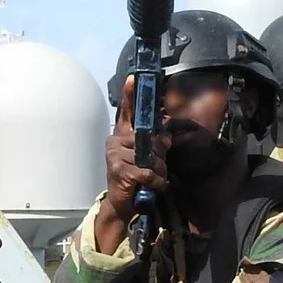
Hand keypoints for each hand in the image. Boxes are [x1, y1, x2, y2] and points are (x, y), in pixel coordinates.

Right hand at [99, 80, 168, 253]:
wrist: (122, 204)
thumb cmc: (136, 178)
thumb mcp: (147, 157)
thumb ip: (156, 143)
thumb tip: (167, 137)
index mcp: (123, 134)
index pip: (127, 110)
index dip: (130, 94)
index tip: (133, 78)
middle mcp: (116, 140)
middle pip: (150, 136)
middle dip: (161, 153)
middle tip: (158, 166)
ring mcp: (115, 154)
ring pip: (151, 156)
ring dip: (159, 170)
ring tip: (153, 179)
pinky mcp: (119, 170)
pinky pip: (148, 171)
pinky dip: (156, 182)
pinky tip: (152, 187)